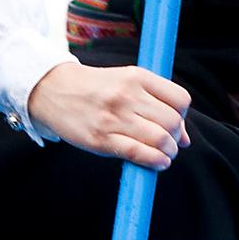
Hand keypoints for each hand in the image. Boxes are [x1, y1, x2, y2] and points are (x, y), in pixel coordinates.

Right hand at [25, 61, 192, 169]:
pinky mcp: (101, 139)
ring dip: (169, 152)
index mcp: (137, 76)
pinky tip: (157, 163)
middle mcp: (127, 95)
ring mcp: (114, 118)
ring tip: (163, 154)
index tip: (175, 124)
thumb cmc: (95, 88)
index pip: (180, 99)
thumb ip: (156, 102)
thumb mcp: (126, 81)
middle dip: (176, 137)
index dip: (183, 116)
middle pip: (173, 122)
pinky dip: (155, 162)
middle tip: (169, 143)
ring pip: (160, 139)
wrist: (53, 90)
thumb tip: (185, 139)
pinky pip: (139, 154)